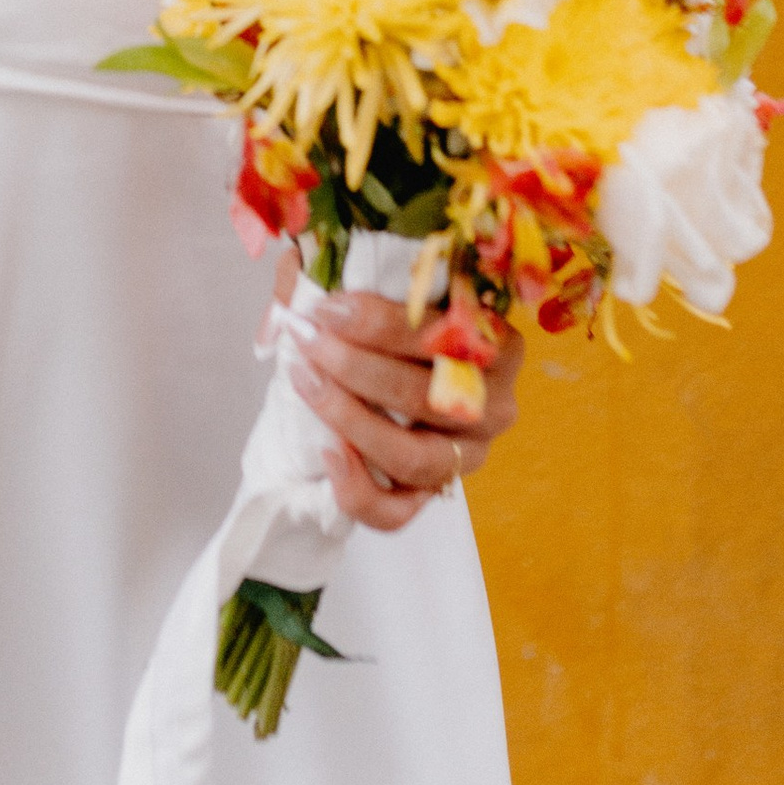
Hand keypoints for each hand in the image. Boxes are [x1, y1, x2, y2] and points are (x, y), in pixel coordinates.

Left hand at [284, 286, 523, 532]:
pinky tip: (326, 452)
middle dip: (356, 366)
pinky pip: (397, 512)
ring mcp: (467, 454)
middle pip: (429, 395)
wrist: (384, 376)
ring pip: (415, 458)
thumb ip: (330, 272)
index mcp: (494, 341)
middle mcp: (493, 403)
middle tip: (308, 341)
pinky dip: (356, 489)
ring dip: (352, 421)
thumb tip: (289, 300)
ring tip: (306, 383)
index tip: (327, 308)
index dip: (384, 323)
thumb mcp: (368, 283)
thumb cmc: (381, 322)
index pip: (450, 334)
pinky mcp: (434, 492)